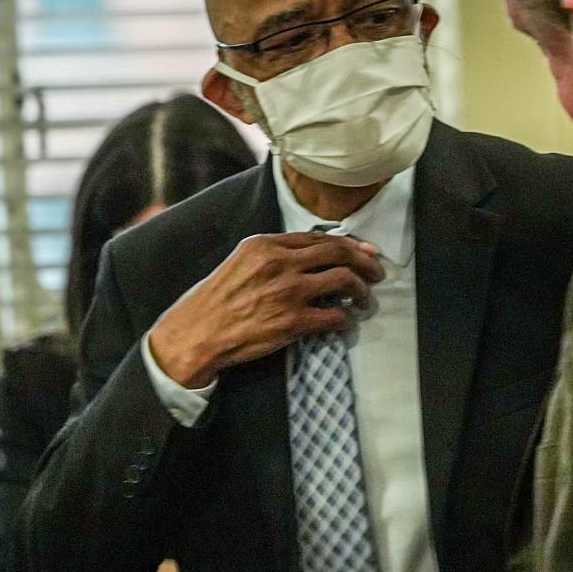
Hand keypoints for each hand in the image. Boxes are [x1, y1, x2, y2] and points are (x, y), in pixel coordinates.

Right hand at [148, 231, 383, 387]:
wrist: (196, 334)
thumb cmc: (215, 300)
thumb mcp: (240, 262)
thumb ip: (273, 255)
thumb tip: (311, 256)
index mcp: (266, 244)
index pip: (320, 237)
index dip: (350, 244)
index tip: (365, 251)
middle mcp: (280, 263)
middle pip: (339, 253)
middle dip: (365, 262)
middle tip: (376, 272)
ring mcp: (288, 292)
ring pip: (344, 281)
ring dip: (362, 291)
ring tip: (364, 299)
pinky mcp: (292, 321)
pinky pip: (334, 316)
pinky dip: (345, 319)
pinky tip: (343, 322)